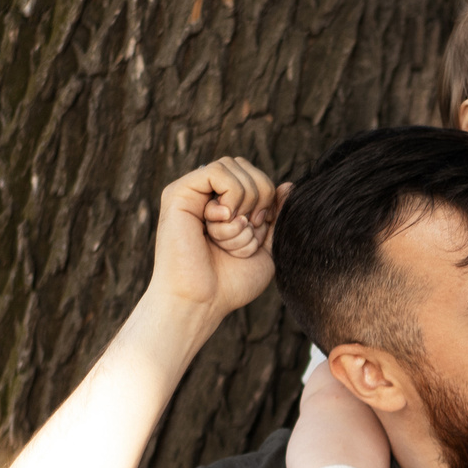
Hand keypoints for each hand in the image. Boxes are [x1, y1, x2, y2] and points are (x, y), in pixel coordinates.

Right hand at [150, 158, 290, 320]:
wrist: (203, 302)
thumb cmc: (231, 283)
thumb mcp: (266, 248)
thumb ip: (276, 216)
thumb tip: (289, 185)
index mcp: (224, 207)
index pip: (254, 177)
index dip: (267, 198)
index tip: (260, 229)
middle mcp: (206, 196)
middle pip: (244, 165)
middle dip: (259, 196)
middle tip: (249, 228)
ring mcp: (191, 193)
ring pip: (232, 165)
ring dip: (243, 204)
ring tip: (230, 234)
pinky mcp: (179, 193)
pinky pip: (217, 171)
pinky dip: (231, 195)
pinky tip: (222, 220)